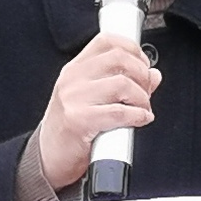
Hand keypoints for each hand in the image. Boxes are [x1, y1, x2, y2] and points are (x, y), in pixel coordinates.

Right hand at [36, 32, 161, 191]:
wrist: (47, 159)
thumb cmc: (70, 130)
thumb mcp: (92, 100)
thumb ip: (123, 84)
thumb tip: (153, 75)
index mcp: (75, 69)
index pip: (106, 41)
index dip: (133, 49)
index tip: (143, 66)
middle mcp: (73, 79)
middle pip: (119, 58)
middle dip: (142, 74)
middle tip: (146, 91)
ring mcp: (73, 98)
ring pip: (122, 84)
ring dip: (142, 98)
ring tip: (143, 109)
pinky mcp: (78, 121)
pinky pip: (119, 112)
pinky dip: (138, 116)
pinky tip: (140, 119)